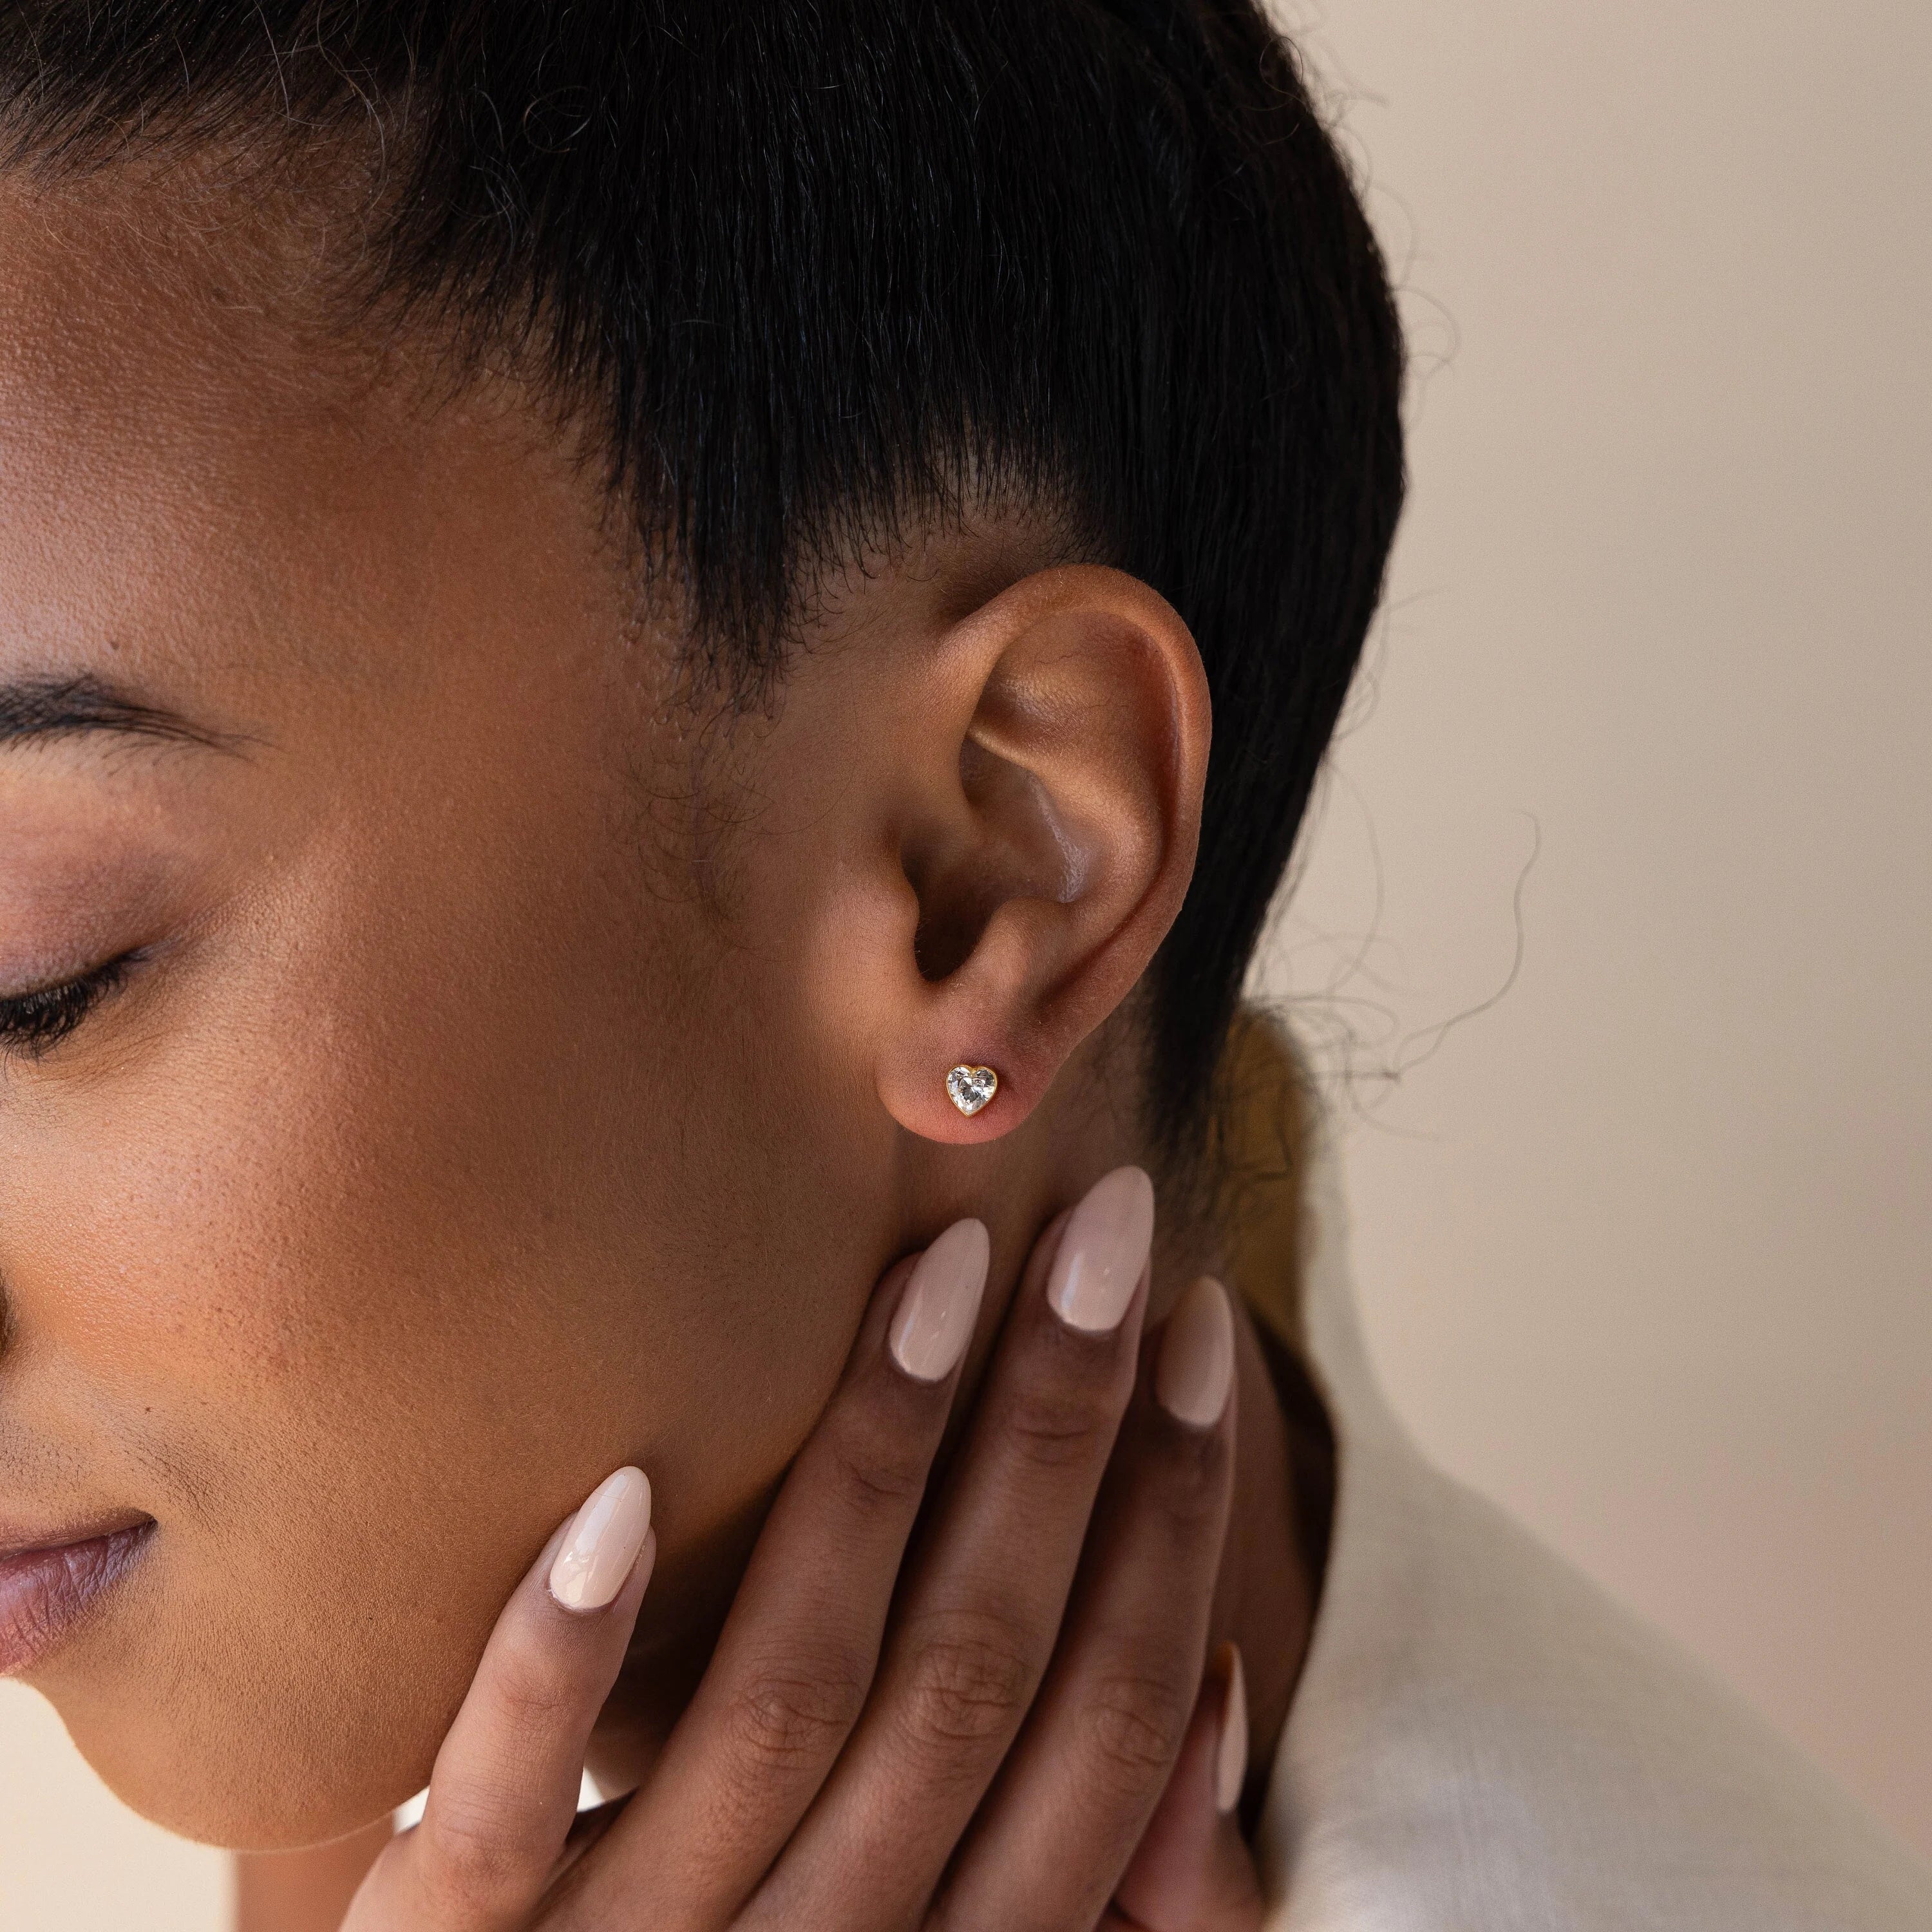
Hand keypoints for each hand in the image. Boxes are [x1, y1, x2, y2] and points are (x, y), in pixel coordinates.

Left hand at [342, 1167, 1266, 1930]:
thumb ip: (1072, 1859)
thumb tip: (1207, 1688)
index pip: (1107, 1725)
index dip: (1171, 1520)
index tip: (1193, 1319)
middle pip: (972, 1674)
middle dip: (1058, 1434)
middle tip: (1100, 1222)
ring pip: (781, 1706)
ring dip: (873, 1471)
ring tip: (933, 1273)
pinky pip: (501, 1820)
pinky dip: (563, 1664)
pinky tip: (621, 1492)